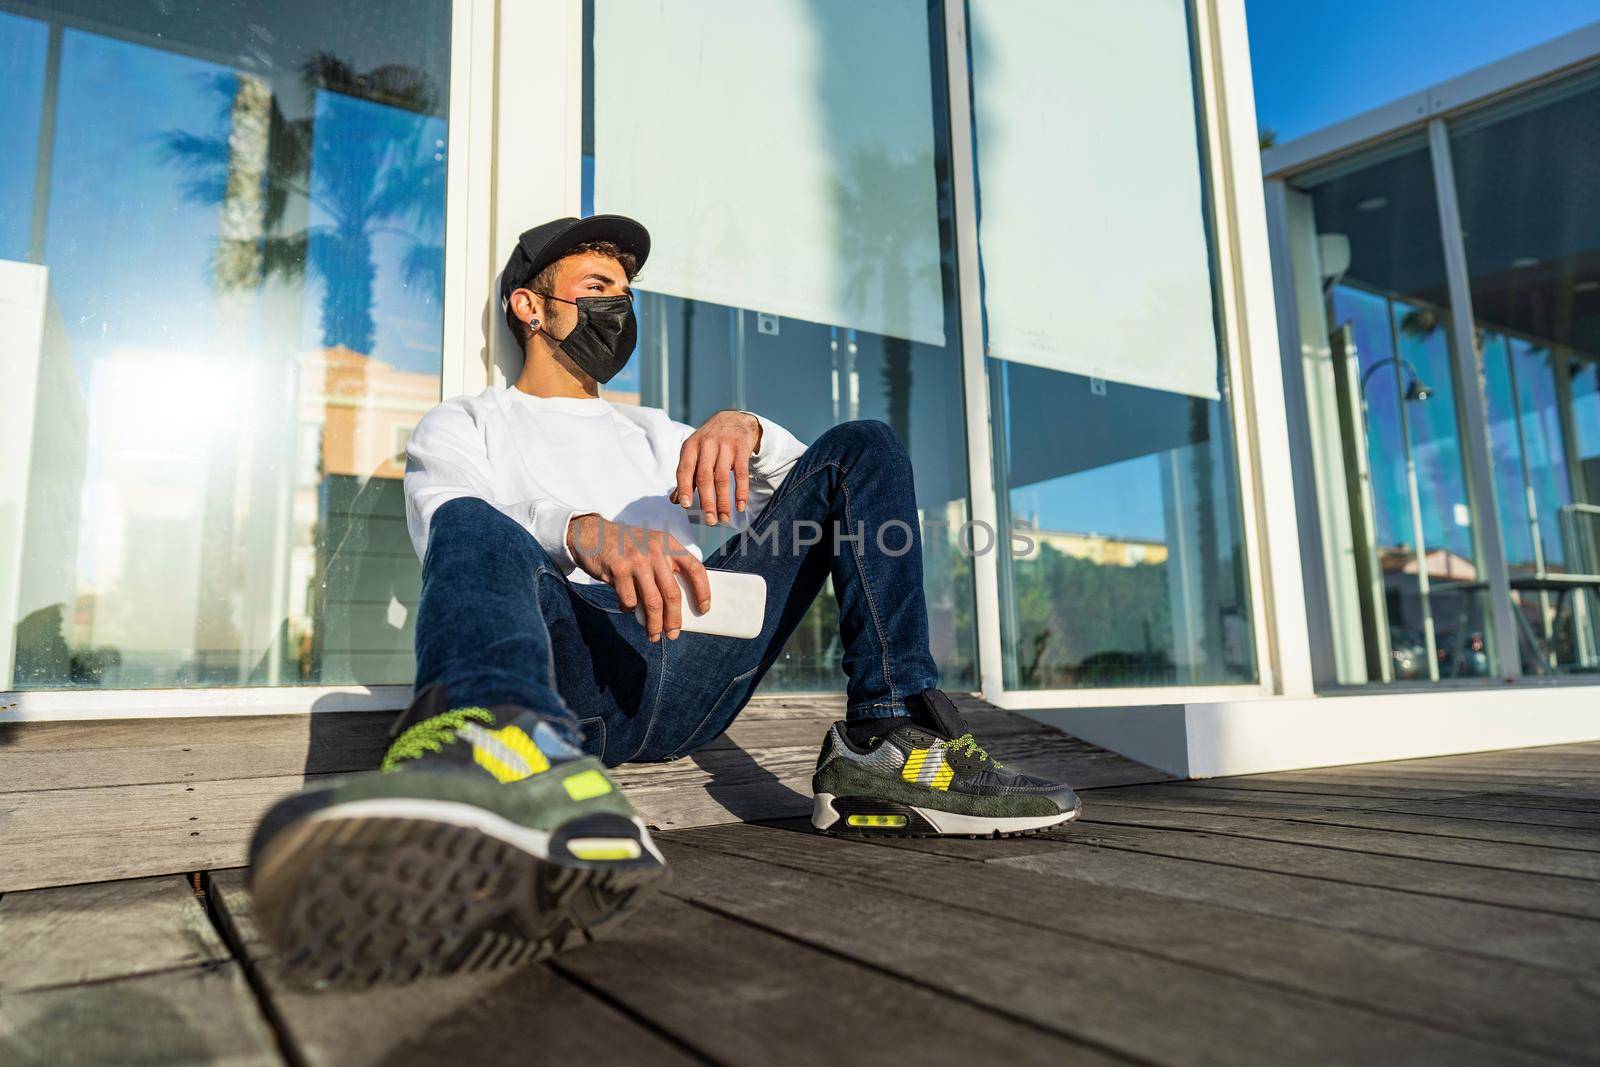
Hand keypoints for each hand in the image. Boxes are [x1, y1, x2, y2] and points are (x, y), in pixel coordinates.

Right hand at [567, 514, 709, 641]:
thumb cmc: (627, 545)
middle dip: (674, 619)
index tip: (704, 608)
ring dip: (654, 624)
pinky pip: (629, 600)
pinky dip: (630, 610)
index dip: (703, 591)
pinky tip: (628, 609)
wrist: (593, 533)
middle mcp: (655, 551)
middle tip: (673, 633)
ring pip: (652, 602)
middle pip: (673, 593)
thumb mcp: (652, 546)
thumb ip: (666, 567)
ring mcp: (636, 560)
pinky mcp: (618, 569)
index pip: (695, 568)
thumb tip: (678, 604)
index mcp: (669, 544)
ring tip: (654, 635)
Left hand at [672, 410, 761, 524]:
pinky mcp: (742, 448)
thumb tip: (675, 501)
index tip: (685, 505)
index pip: (685, 469)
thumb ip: (686, 476)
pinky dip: (741, 491)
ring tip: (723, 518)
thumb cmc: (710, 442)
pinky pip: (741, 473)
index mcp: (691, 446)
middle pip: (705, 477)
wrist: (734, 419)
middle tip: (709, 521)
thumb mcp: (694, 453)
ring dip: (723, 501)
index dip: (684, 487)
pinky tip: (740, 506)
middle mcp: (707, 445)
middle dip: (707, 501)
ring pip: (722, 478)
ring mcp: (725, 446)